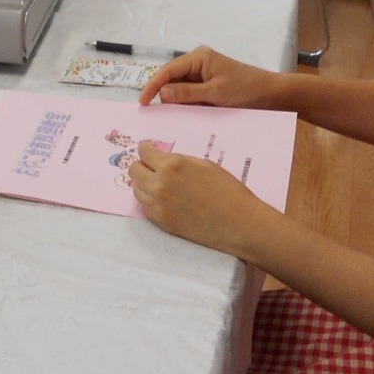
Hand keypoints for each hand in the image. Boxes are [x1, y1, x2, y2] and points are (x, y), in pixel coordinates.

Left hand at [128, 144, 273, 255]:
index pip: (143, 152)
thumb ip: (181, 161)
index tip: (148, 149)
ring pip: (136, 190)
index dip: (145, 149)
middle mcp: (160, 184)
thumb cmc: (228, 190)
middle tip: (152, 167)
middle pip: (134, 170)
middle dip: (142, 165)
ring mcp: (158, 205)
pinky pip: (145, 208)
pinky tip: (165, 201)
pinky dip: (151, 202)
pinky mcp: (162, 223)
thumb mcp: (205, 165)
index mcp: (172, 165)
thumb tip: (165, 160)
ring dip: (145, 185)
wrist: (239, 224)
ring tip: (160, 186)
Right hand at [138, 47, 282, 108]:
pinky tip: (186, 118)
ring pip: (181, 91)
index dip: (153, 86)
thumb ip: (188, 94)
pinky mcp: (209, 88)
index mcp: (198, 58)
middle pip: (172, 80)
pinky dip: (188, 107)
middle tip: (155, 116)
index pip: (168, 71)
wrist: (273, 96)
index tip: (143, 103)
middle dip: (164, 96)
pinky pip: (191, 97)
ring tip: (170, 120)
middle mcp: (198, 64)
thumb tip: (162, 94)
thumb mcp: (216, 93)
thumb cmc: (246, 90)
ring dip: (177, 104)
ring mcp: (203, 76)